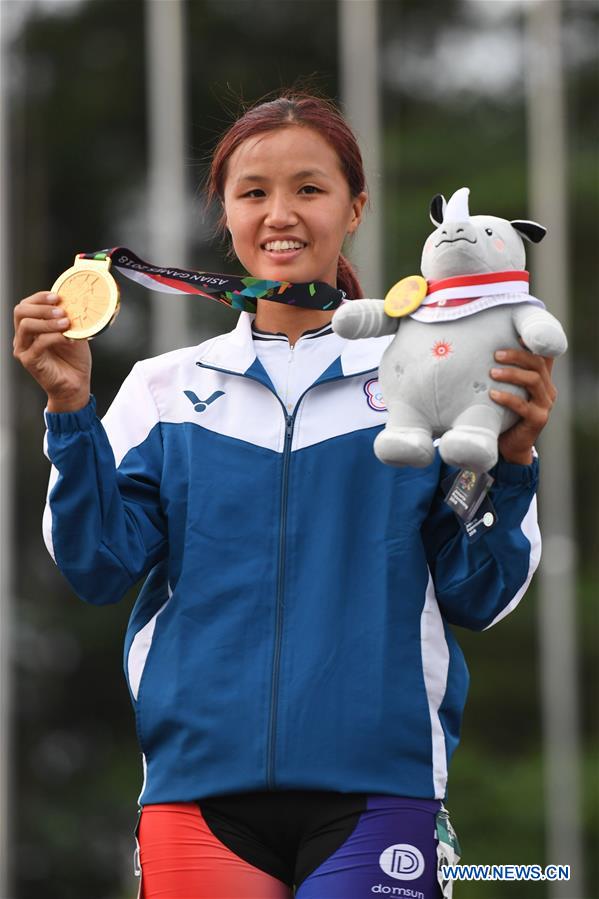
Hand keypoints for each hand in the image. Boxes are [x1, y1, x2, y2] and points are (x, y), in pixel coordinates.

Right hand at [13, 291, 91, 410]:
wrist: (76, 384)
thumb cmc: (74, 360)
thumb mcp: (74, 333)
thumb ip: (70, 319)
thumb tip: (74, 303)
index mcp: (32, 327)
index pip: (26, 305)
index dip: (40, 297)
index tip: (57, 297)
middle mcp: (23, 337)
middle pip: (20, 311)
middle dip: (42, 307)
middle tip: (61, 310)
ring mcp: (24, 349)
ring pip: (25, 325)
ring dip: (47, 321)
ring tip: (66, 323)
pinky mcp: (29, 361)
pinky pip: (37, 344)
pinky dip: (53, 337)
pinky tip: (67, 338)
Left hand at [490, 347, 557, 464]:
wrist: (510, 445)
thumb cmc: (504, 413)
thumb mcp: (506, 390)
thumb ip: (502, 374)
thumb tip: (481, 352)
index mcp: (542, 379)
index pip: (542, 356)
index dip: (533, 343)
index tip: (518, 335)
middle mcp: (548, 389)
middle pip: (537, 364)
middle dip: (517, 356)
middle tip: (496, 354)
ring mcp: (545, 404)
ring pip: (534, 381)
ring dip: (512, 374)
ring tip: (492, 373)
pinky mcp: (538, 419)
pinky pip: (523, 406)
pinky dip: (507, 398)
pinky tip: (492, 395)